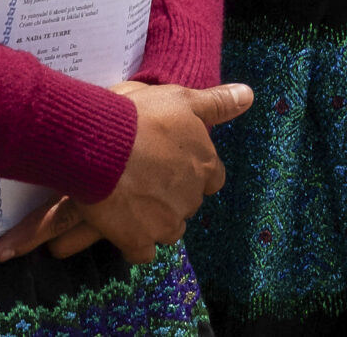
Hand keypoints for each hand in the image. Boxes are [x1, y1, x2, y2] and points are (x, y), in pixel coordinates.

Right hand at [0, 81, 253, 263]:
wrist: (98, 144)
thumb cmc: (140, 116)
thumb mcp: (181, 99)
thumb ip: (217, 103)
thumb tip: (249, 96)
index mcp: (205, 166)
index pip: (213, 178)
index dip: (194, 170)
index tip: (172, 160)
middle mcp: (192, 199)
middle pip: (188, 202)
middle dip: (172, 193)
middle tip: (145, 174)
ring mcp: (167, 224)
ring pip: (169, 228)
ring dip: (155, 218)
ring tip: (129, 197)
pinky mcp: (139, 241)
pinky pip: (143, 251)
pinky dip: (134, 241)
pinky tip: (119, 222)